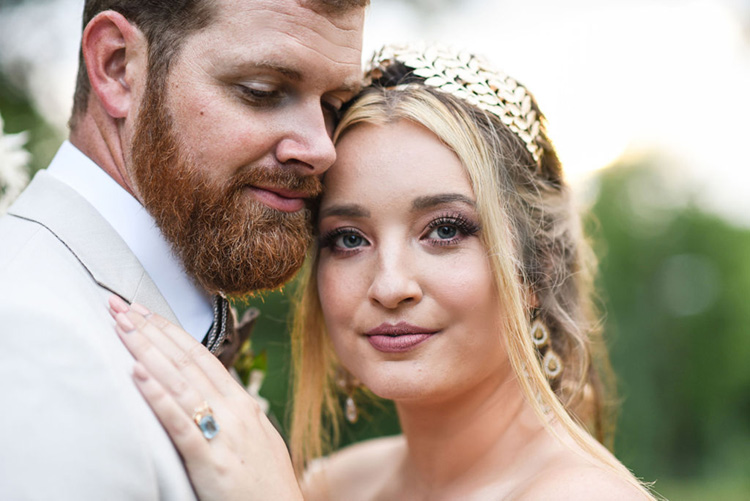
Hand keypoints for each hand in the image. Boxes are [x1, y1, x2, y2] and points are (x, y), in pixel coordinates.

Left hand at [108, 295, 302, 500]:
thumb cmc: (267, 484)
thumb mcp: (256, 438)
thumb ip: (233, 414)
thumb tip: (211, 396)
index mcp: (244, 403)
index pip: (202, 356)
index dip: (172, 331)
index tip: (146, 312)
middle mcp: (234, 409)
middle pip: (187, 361)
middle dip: (152, 330)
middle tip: (122, 306)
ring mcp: (223, 431)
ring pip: (179, 382)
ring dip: (147, 351)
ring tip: (122, 327)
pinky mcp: (209, 459)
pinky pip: (179, 422)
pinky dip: (157, 396)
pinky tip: (137, 375)